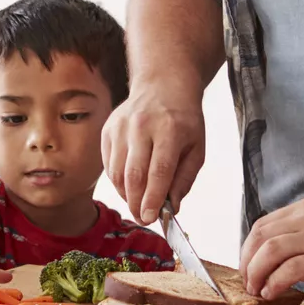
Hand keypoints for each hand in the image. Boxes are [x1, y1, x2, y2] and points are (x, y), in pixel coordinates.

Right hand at [101, 82, 206, 224]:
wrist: (163, 86)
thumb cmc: (183, 119)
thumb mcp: (196, 148)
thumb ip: (184, 179)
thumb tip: (171, 207)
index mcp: (169, 129)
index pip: (158, 171)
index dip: (153, 198)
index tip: (151, 217)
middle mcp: (141, 126)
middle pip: (133, 174)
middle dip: (136, 203)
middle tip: (143, 218)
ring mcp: (121, 127)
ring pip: (117, 172)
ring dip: (126, 195)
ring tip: (137, 202)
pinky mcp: (107, 130)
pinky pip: (108, 165)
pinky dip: (117, 181)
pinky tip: (129, 184)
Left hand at [238, 198, 303, 299]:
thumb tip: (280, 256)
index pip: (262, 225)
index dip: (248, 248)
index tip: (247, 267)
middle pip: (260, 237)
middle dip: (247, 262)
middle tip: (247, 282)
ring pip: (270, 251)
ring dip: (256, 273)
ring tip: (257, 290)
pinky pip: (290, 270)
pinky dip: (275, 283)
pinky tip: (273, 293)